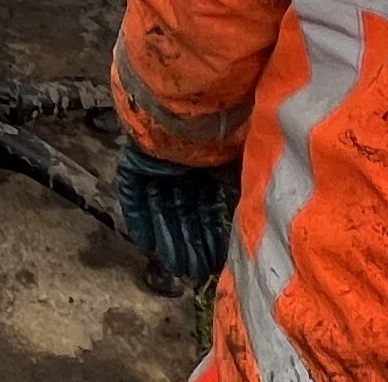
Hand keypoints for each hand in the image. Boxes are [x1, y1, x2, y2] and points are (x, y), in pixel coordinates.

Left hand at [116, 144, 240, 289]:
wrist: (190, 115)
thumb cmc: (220, 138)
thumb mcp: (239, 172)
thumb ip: (242, 198)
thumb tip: (253, 226)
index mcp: (205, 165)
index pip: (205, 207)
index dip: (208, 235)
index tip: (212, 261)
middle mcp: (180, 167)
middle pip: (183, 212)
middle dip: (189, 243)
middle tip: (194, 273)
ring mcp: (156, 166)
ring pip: (161, 210)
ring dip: (168, 239)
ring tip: (177, 268)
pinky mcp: (134, 165)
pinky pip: (134, 199)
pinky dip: (141, 222)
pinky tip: (147, 246)